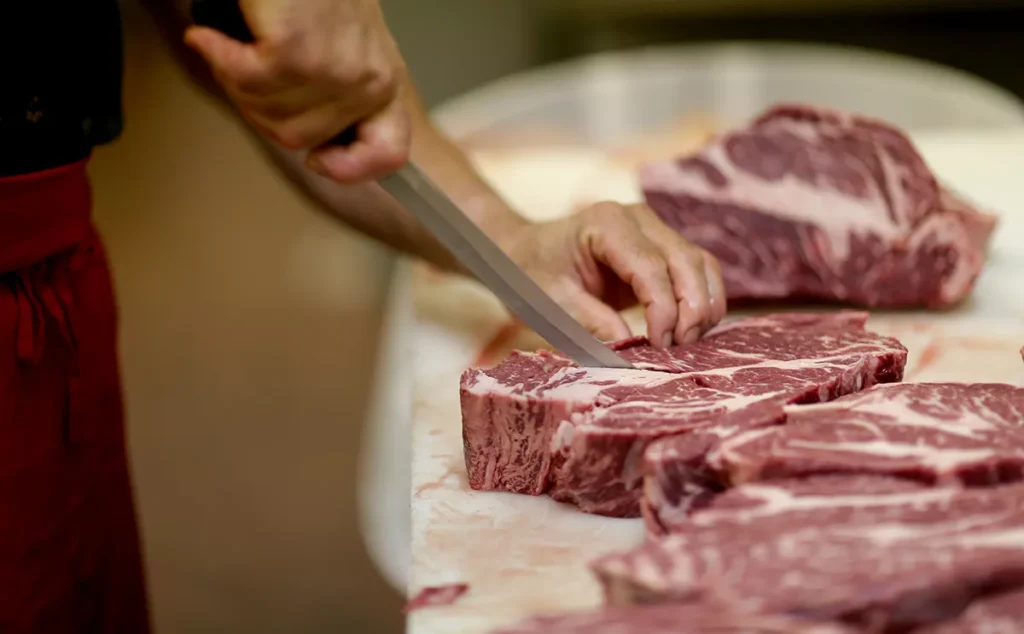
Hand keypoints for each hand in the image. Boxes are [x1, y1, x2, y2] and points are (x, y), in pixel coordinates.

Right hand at [184, 0, 409, 181]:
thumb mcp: (344, 47)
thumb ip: (335, 98)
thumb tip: (309, 146)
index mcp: (386, 82)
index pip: (389, 153)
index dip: (347, 168)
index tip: (316, 160)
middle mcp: (371, 81)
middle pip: (300, 141)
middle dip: (262, 110)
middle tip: (248, 70)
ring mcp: (337, 70)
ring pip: (268, 116)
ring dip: (237, 81)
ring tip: (235, 45)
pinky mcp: (296, 52)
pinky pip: (245, 82)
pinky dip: (218, 56)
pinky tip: (214, 36)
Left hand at [501, 202, 726, 347]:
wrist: (524, 252)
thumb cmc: (532, 274)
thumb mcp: (551, 303)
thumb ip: (591, 324)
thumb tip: (632, 351)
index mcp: (606, 224)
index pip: (651, 266)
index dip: (664, 308)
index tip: (660, 345)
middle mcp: (638, 219)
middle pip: (686, 260)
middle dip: (691, 309)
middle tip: (680, 349)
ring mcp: (655, 230)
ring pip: (701, 264)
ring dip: (703, 306)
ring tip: (688, 343)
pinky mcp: (663, 248)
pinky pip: (698, 271)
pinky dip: (702, 301)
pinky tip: (691, 331)